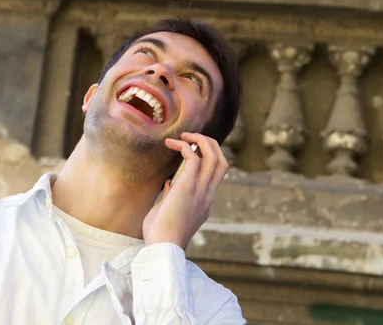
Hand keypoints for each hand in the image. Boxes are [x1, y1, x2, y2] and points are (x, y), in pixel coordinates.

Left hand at [142, 132, 228, 248]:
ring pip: (214, 156)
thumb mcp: (168, 212)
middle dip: (211, 144)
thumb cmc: (160, 235)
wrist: (162, 248)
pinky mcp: (188, 186)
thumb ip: (171, 197)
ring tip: (184, 134)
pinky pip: (193, 157)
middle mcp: (207, 194)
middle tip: (192, 137)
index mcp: (205, 202)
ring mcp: (201, 190)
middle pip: (222, 161)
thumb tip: (169, 184)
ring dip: (200, 140)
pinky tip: (171, 143)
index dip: (207, 158)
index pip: (215, 174)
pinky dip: (184, 146)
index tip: (189, 151)